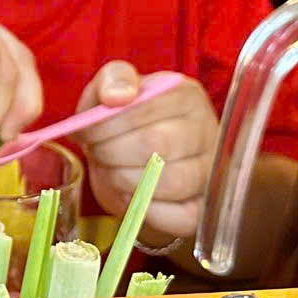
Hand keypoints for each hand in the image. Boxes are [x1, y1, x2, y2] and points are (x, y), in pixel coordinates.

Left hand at [77, 61, 217, 244]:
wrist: (131, 164)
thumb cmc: (124, 123)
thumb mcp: (112, 91)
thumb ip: (113, 79)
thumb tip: (117, 95)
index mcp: (186, 96)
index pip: (146, 108)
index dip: (107, 124)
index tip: (88, 133)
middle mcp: (207, 131)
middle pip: (158, 146)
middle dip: (112, 153)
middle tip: (98, 154)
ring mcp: (209, 173)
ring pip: (169, 183)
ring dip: (126, 181)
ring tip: (113, 172)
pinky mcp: (201, 210)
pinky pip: (177, 217)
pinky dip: (144, 210)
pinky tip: (131, 195)